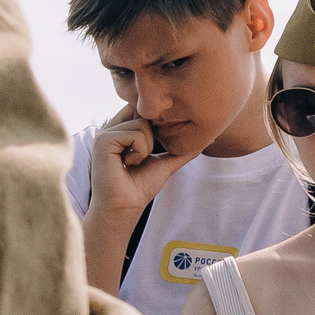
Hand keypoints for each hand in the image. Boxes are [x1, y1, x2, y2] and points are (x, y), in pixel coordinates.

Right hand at [88, 103, 190, 221]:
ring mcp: (106, 132)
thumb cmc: (141, 186)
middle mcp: (112, 127)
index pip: (145, 109)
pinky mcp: (104, 140)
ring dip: (147, 148)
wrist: (126, 205)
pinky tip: (128, 163)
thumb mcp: (167, 162)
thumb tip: (210, 139)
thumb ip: (182, 149)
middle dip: (154, 137)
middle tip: (142, 158)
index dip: (157, 123)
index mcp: (123, 129)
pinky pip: (135, 134)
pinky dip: (140, 151)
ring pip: (142, 124)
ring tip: (134, 162)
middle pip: (146, 113)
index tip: (157, 145)